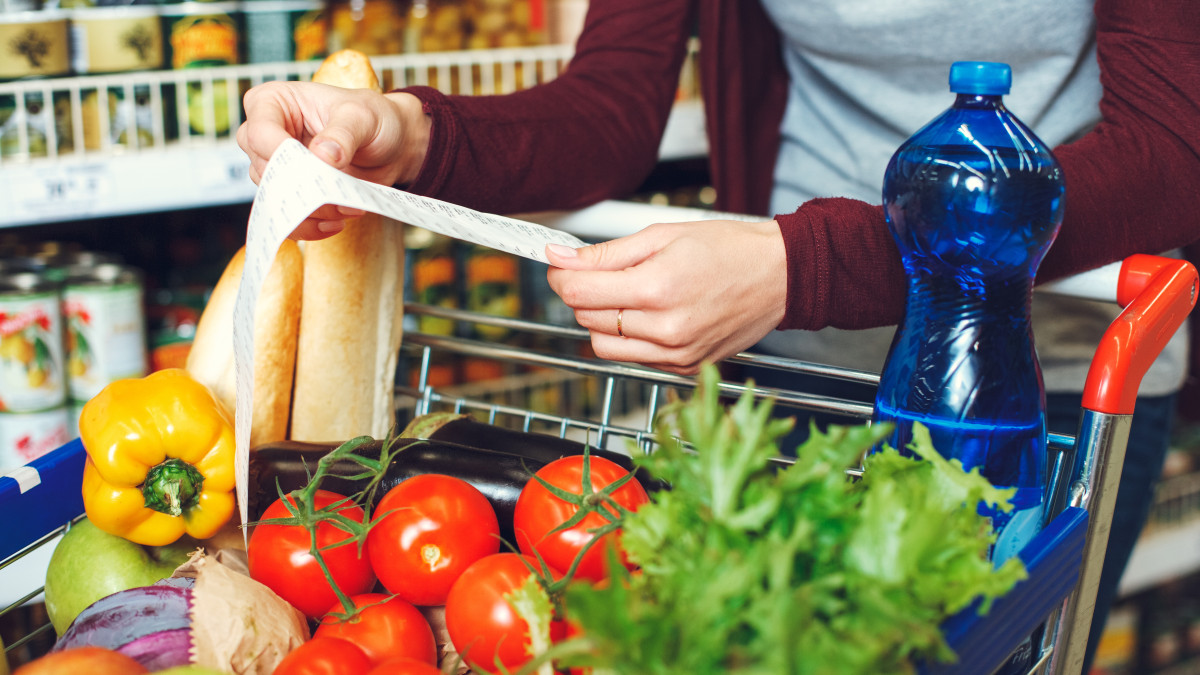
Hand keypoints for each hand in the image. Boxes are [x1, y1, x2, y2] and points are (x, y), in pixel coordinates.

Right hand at [236, 82, 430, 239]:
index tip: (316, 166)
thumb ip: (342, 134)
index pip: (259, 132)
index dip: (281, 154)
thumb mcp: (363, 117)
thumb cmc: (373, 118)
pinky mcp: (291, 192)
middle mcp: (266, 135)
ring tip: (347, 207)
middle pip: (264, 170)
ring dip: (311, 210)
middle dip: (301, 188)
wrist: (391, 146)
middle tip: (337, 193)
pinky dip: (310, 226)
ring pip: (275, 198)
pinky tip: (336, 223)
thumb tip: (323, 156)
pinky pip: (286, 218)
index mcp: (273, 102)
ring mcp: (276, 166)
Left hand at [546, 219, 786, 374]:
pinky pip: (632, 357)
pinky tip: (652, 315)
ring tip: (631, 294)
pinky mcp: (683, 368)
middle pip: (586, 317)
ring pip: (602, 344)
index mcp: (657, 288)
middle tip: (604, 272)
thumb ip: (606, 253)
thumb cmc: (730, 250)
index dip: (561, 274)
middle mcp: (665, 328)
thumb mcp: (663, 236)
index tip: (562, 262)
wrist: (779, 277)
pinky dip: (629, 337)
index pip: (577, 292)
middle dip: (584, 292)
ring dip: (602, 319)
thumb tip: (560, 258)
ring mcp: (675, 354)